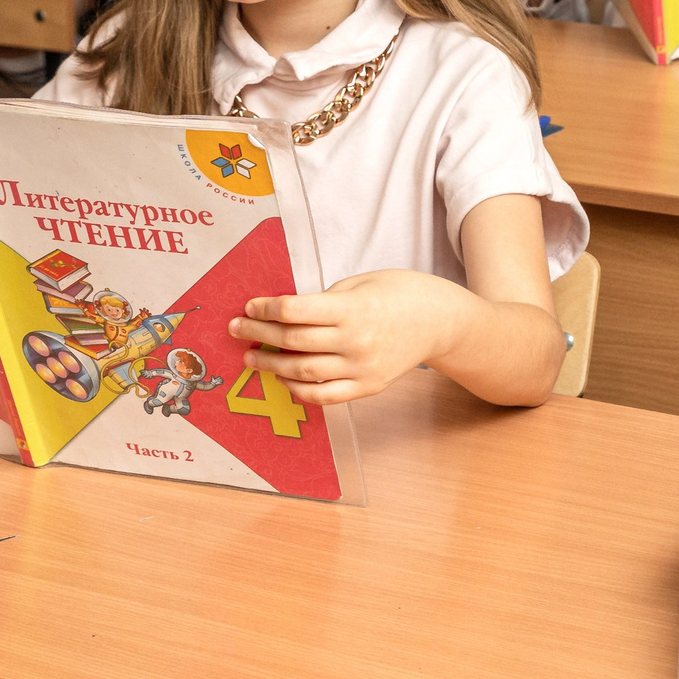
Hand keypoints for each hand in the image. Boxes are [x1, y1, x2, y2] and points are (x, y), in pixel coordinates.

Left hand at [231, 269, 480, 404]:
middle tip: (237, 329)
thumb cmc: (401, 293)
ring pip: (303, 373)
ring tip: (253, 358)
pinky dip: (300, 391)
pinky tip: (285, 380)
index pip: (295, 311)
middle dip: (259, 334)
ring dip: (272, 366)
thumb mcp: (362, 282)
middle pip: (293, 341)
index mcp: (353, 309)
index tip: (249, 307)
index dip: (265, 309)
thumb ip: (325, 300)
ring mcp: (362, 368)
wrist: (441, 321)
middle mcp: (356, 341)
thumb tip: (285, 313)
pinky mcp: (368, 387)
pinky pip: (325, 396)